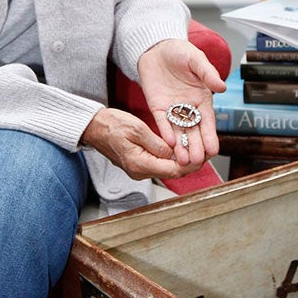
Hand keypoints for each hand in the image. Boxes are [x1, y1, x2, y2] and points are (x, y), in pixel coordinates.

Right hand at [81, 107, 201, 181]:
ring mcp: (137, 169)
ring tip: (195, 150)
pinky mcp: (137, 164)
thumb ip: (157, 143)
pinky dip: (170, 158)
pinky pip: (158, 164)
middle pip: (171, 172)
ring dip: (181, 161)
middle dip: (189, 164)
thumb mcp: (137, 129)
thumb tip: (173, 153)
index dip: (191, 165)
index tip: (203, 157)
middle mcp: (139, 171)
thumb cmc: (111, 125)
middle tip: (205, 154)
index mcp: (139, 164)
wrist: (93, 128)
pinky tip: (179, 149)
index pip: (173, 170)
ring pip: (166, 169)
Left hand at [137, 39, 225, 166]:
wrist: (157, 48)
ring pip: (178, 131)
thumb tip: (222, 87)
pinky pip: (162, 122)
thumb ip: (208, 73)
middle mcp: (188, 107)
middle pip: (193, 131)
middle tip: (197, 161)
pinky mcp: (157, 107)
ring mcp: (172, 109)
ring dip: (181, 146)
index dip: (210, 136)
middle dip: (195, 146)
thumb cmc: (180, 52)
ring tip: (183, 161)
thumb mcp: (196, 59)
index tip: (213, 150)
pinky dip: (166, 132)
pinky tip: (169, 143)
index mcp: (202, 99)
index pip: (207, 121)